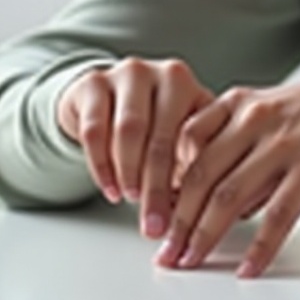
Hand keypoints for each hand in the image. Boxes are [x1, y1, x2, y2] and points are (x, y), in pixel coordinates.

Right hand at [57, 58, 214, 240]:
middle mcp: (166, 74)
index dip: (192, 182)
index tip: (188, 217)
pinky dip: (102, 165)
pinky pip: (95, 129)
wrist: (108, 96)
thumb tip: (207, 215)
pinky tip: (110, 188)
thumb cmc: (157, 123)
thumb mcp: (183, 136)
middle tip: (155, 225)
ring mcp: (129, 73)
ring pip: (129, 130)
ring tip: (131, 200)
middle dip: (157, 188)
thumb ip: (194, 166)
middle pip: (162, 137)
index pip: (195, 138)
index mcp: (197, 89)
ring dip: (130, 173)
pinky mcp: (93, 82)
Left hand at [155, 64, 299, 277]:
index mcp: (237, 104)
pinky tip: (247, 267)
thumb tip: (219, 204)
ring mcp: (283, 146)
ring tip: (191, 260)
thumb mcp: (267, 110)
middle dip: (177, 220)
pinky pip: (277, 216)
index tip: (156, 214)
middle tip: (165, 250)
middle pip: (200, 176)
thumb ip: (238, 147)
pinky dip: (259, 247)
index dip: (165, 184)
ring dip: (205, 236)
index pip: (185, 144)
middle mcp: (254, 121)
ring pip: (229, 197)